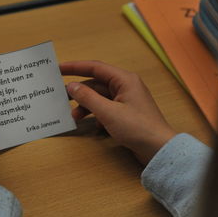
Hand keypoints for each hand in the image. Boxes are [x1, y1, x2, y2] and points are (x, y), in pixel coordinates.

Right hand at [61, 61, 176, 164]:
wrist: (158, 149)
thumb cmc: (137, 127)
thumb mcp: (108, 112)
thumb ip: (87, 97)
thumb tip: (71, 86)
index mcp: (124, 80)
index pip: (95, 67)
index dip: (75, 67)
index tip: (59, 69)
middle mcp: (125, 86)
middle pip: (96, 84)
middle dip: (80, 92)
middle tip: (62, 97)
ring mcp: (126, 100)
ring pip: (100, 98)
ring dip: (87, 106)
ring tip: (75, 117)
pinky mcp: (126, 114)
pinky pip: (106, 109)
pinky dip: (97, 115)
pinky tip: (94, 125)